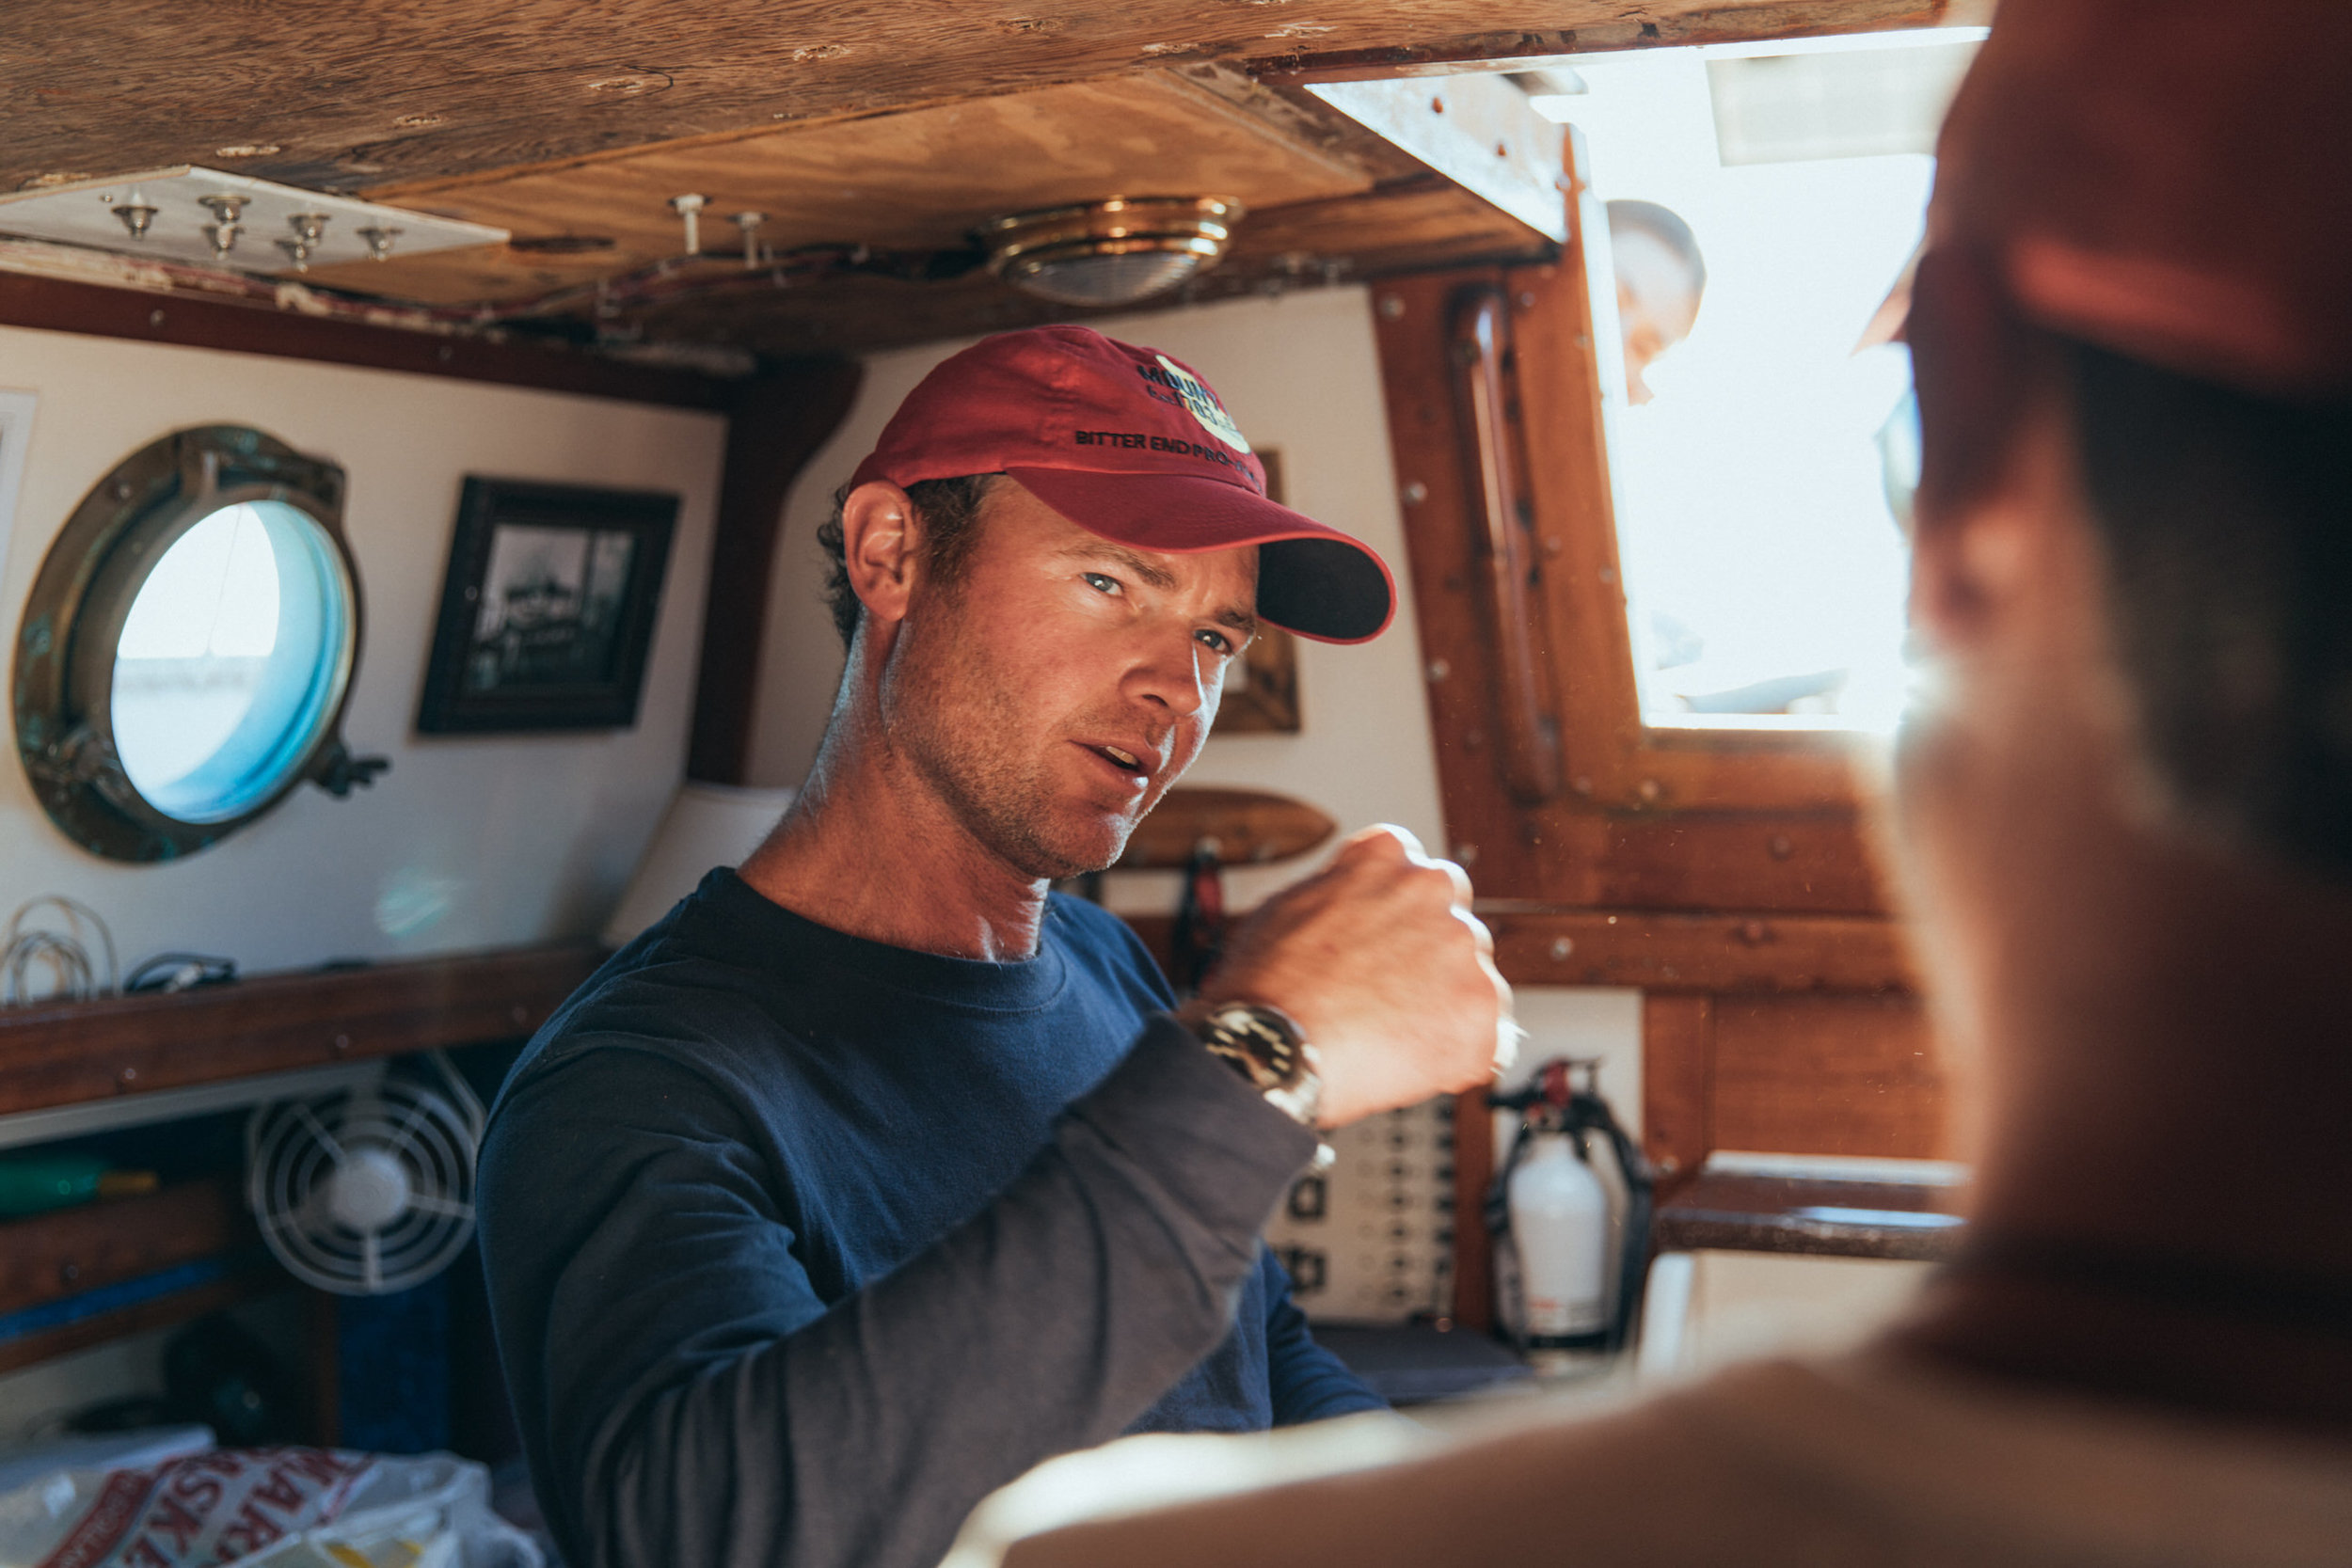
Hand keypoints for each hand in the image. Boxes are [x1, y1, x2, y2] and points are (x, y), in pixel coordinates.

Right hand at [1197, 824, 1511, 1127]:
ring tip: (1391, 1036)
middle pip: (1453, 924)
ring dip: (1446, 1005)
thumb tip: (1354, 899)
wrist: (1271, 1048)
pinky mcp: (1482, 1011)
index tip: (1385, 943)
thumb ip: (1340, 889)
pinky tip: (1413, 1062)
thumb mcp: (1288, 903)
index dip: (1398, 916)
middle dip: (1430, 958)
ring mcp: (1464, 950)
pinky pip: (1489, 1034)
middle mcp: (1434, 890)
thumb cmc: (1266, 983)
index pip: (1415, 873)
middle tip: (1390, 996)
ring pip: (1474, 979)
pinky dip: (1459, 1052)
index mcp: (1388, 855)